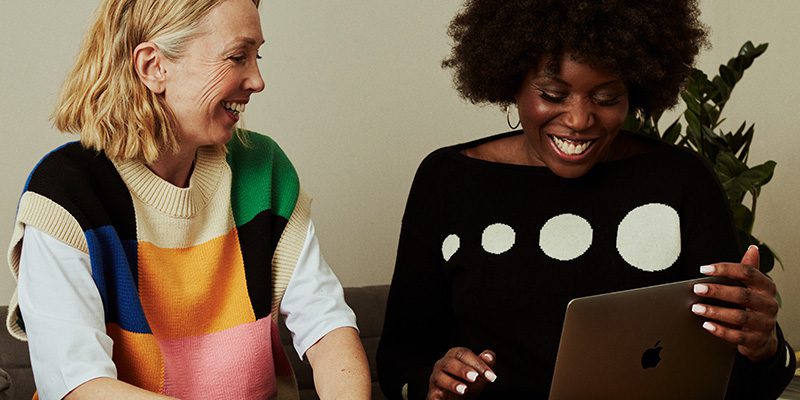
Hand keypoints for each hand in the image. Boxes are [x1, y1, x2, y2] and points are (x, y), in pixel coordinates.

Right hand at [427, 347, 496, 398]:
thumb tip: (489, 356)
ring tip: (464, 390)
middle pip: (449, 363)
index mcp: (454, 356)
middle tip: (475, 377)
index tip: (491, 376)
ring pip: (440, 378)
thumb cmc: (468, 382)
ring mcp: (436, 379)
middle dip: (462, 370)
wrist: (456, 399)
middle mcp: (442, 365)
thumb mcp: (479, 373)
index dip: (478, 363)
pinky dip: (440, 398)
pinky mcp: (433, 394)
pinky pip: (434, 395)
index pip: (464, 354)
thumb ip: (484, 364)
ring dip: (452, 383)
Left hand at [691, 245, 778, 361]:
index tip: (703, 269)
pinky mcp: (758, 340)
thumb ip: (749, 269)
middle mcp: (769, 304)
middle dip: (717, 291)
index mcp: (766, 287)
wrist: (764, 337)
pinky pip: (738, 336)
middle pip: (742, 295)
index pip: (748, 273)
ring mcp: (765, 323)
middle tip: (697, 288)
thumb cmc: (753, 306)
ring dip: (715, 312)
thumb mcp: (753, 288)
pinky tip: (707, 325)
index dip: (725, 269)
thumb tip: (753, 249)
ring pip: (739, 316)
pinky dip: (721, 330)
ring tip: (696, 308)